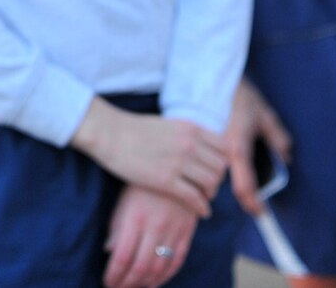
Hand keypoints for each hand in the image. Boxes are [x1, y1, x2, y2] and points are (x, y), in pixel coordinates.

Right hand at [71, 101, 226, 216]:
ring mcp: (178, 163)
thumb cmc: (135, 130)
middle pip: (220, 168)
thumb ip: (186, 134)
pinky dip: (201, 207)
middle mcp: (189, 144)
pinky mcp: (165, 181)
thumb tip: (200, 144)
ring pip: (210, 183)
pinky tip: (201, 211)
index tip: (215, 169)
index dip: (223, 161)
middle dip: (218, 180)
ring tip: (204, 198)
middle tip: (210, 187)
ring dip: (210, 194)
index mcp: (191, 128)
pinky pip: (194, 197)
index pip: (224, 148)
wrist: (110, 134)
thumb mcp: (168, 124)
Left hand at [103, 185, 198, 287]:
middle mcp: (155, 226)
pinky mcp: (187, 232)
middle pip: (140, 267)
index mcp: (135, 218)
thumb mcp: (124, 200)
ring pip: (158, 268)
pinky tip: (154, 282)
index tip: (107, 282)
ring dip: (144, 284)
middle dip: (127, 284)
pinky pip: (177, 261)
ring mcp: (173, 230)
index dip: (113, 275)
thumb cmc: (142, 184)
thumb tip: (109, 251)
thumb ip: (116, 226)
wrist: (176, 166)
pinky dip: (165, 277)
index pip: (122, 257)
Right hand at [223, 79, 292, 215]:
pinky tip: (232, 167)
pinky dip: (225, 174)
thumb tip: (286, 158)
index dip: (253, 203)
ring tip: (248, 182)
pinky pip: (215, 168)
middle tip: (259, 199)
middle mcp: (221, 153)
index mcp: (238, 148)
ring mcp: (210, 151)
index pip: (244, 186)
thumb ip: (278, 138)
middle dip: (247, 196)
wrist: (214, 80)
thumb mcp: (266, 116)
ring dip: (236, 185)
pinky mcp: (205, 147)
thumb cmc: (242, 98)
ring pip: (222, 180)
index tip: (262, 213)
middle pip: (233, 186)